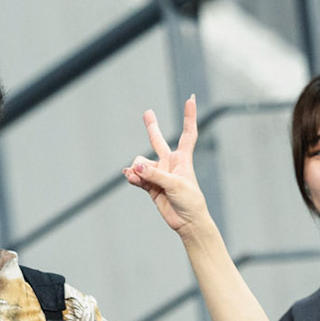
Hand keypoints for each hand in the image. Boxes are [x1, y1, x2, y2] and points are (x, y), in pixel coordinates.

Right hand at [125, 95, 210, 234]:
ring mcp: (159, 174)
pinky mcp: (150, 186)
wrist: (187, 222)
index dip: (189, 116)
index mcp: (182, 159)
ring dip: (137, 168)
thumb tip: (136, 165)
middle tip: (147, 112)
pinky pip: (136, 176)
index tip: (190, 98)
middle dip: (151, 127)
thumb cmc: (190, 201)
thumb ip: (155, 174)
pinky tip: (129, 177)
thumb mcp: (175, 185)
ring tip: (137, 176)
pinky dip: (132, 176)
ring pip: (141, 163)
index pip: (187, 133)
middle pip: (158, 141)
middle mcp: (169, 163)